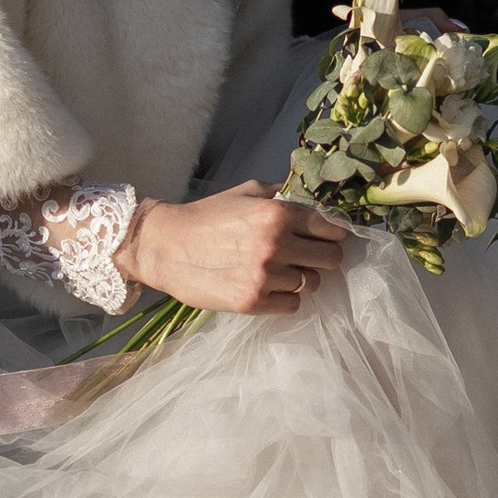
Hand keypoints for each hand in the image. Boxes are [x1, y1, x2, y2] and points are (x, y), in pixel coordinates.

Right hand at [115, 182, 349, 316]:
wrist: (164, 246)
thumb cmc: (206, 216)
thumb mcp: (246, 192)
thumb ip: (282, 196)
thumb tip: (315, 201)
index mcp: (278, 213)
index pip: (332, 228)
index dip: (333, 233)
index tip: (326, 237)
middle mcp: (277, 244)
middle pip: (331, 259)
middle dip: (322, 257)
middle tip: (307, 256)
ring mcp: (266, 276)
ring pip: (313, 284)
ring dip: (302, 278)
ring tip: (280, 271)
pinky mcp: (253, 302)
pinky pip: (293, 304)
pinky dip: (285, 298)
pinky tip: (269, 286)